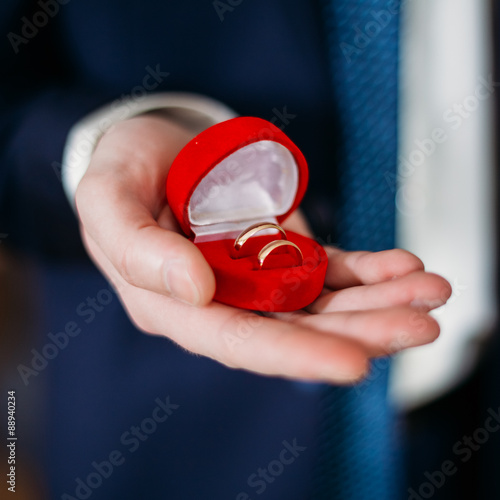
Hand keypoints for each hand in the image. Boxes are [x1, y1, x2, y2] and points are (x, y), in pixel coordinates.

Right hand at [76, 115, 451, 383]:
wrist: (152, 147)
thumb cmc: (122, 170)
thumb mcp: (107, 199)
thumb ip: (138, 249)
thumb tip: (194, 292)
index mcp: (174, 304)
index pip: (237, 340)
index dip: (294, 355)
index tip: (354, 362)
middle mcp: (222, 300)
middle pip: (295, 328)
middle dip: (359, 333)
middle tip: (420, 328)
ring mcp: (255, 277)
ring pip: (322, 303)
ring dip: (378, 302)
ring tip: (429, 293)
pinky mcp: (280, 251)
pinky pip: (328, 268)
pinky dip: (368, 270)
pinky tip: (402, 267)